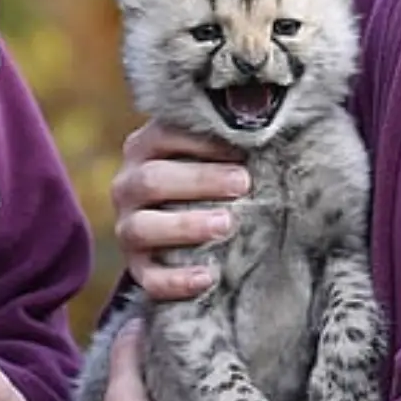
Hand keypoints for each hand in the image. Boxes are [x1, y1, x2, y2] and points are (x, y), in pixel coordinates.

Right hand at [111, 119, 249, 300]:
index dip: (201, 141)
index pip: (163, 136)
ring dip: (184, 226)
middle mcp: (128, 187)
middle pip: (151, 180)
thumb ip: (232, 140)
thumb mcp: (216, 153)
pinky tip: (208, 277)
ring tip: (226, 225)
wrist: (190, 227)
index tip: (244, 145)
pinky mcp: (137, 266)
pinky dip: (176, 279)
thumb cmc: (214, 179)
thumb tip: (271, 120)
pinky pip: (148, 277)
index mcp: (144, 149)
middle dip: (198, 180)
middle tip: (243, 184)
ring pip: (142, 228)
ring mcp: (129, 227)